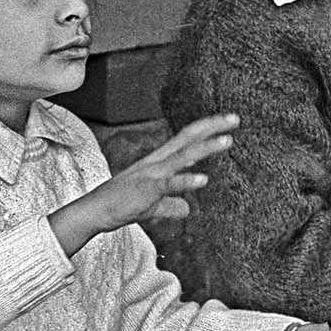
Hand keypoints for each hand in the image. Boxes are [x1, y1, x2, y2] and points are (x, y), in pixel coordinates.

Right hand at [50, 113, 237, 255]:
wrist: (95, 212)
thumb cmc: (121, 205)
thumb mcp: (151, 206)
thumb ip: (170, 205)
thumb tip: (186, 210)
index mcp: (159, 161)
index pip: (186, 138)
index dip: (207, 129)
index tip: (228, 122)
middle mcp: (157, 162)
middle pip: (187, 137)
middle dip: (212, 126)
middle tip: (235, 118)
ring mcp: (152, 173)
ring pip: (183, 155)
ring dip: (206, 147)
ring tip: (228, 141)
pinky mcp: (146, 189)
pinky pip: (169, 183)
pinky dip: (186, 181)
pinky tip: (203, 180)